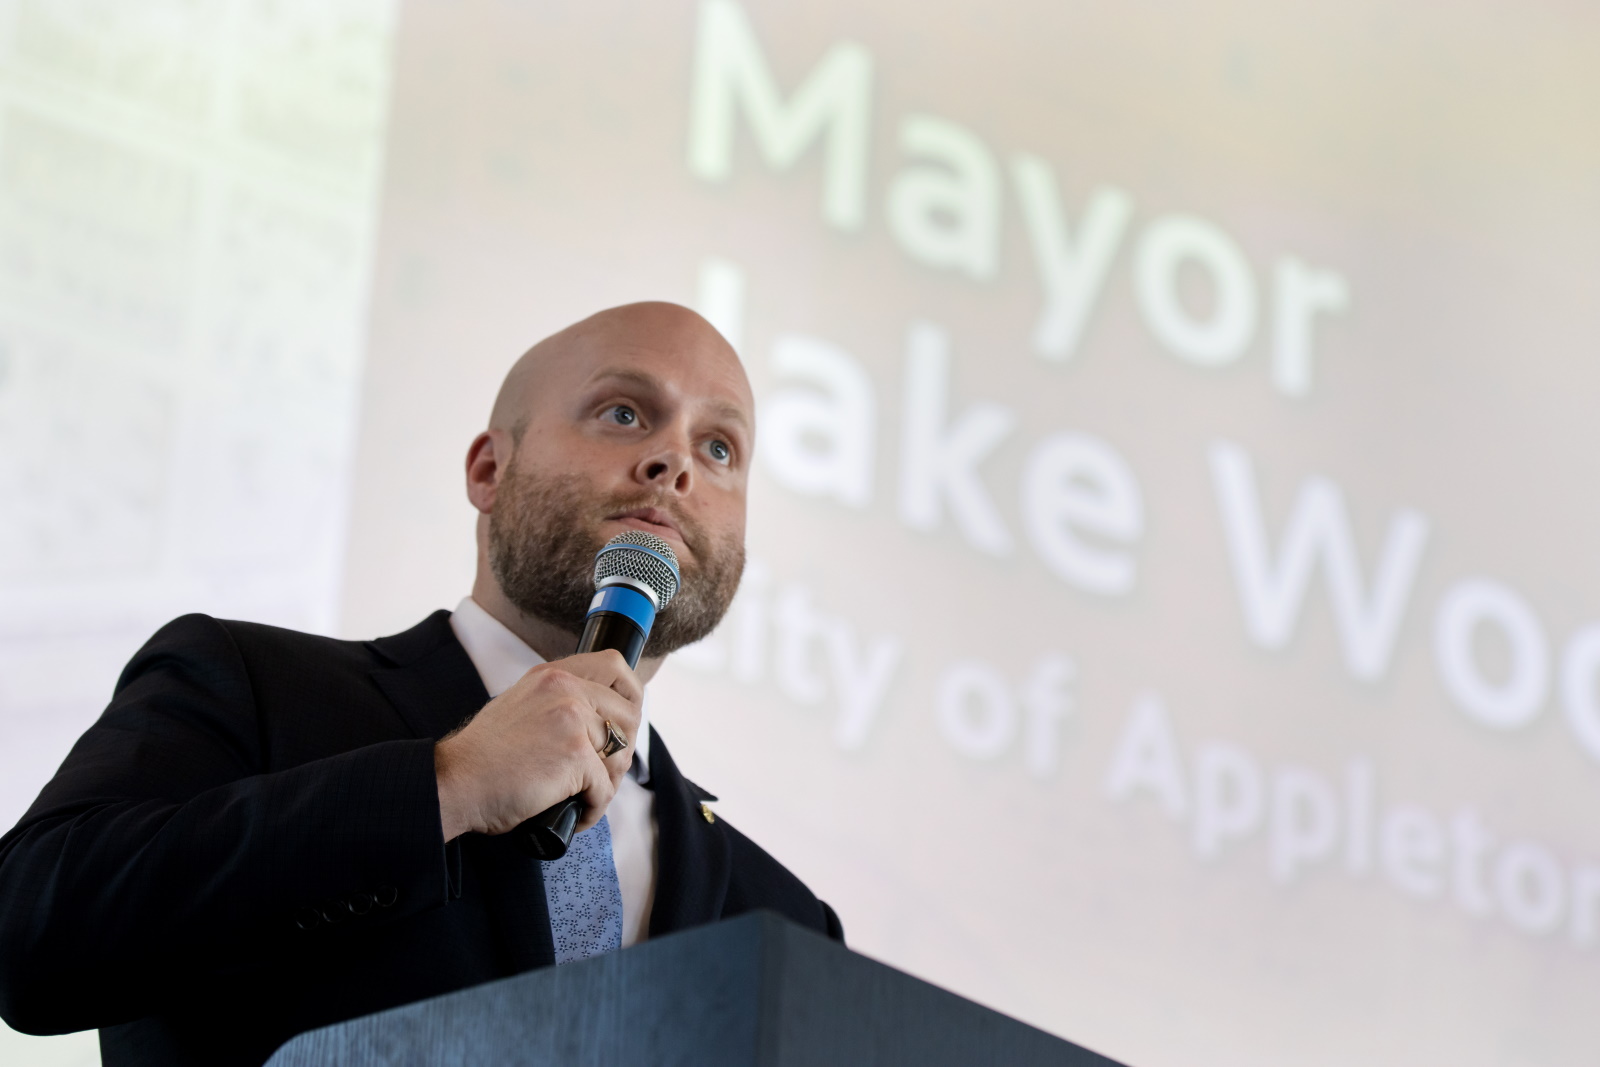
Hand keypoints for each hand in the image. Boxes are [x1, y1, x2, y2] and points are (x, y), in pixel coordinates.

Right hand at [433, 650, 641, 840]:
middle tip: (603, 775)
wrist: (455, 782)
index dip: (630, 695)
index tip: (626, 722)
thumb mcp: (520, 706)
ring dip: (609, 782)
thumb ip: (556, 703)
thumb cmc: (484, 758)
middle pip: (629, 713)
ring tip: (584, 797)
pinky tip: (574, 814)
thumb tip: (598, 723)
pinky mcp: (575, 754)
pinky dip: (592, 809)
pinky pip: (605, 788)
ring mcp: (572, 718)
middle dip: (624, 749)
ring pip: (622, 752)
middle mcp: (565, 688)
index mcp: (552, 675)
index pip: (614, 666)